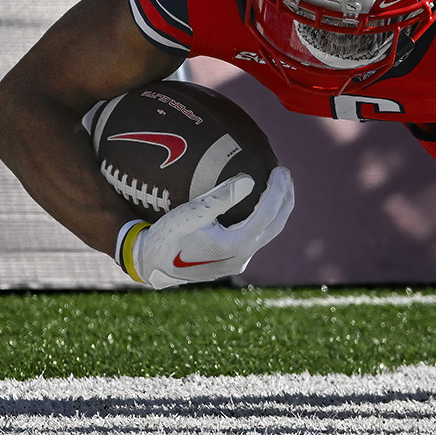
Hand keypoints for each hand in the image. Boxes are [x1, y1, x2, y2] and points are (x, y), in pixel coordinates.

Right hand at [118, 166, 294, 287]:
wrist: (150, 264)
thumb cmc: (167, 237)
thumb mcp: (191, 213)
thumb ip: (220, 198)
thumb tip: (249, 181)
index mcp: (235, 246)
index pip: (267, 214)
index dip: (278, 190)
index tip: (281, 170)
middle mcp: (241, 257)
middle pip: (275, 225)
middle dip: (285, 199)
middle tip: (286, 174)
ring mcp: (237, 262)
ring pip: (267, 233)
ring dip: (277, 210)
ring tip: (279, 186)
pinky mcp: (231, 262)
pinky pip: (256, 238)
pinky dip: (264, 219)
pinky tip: (260, 205)